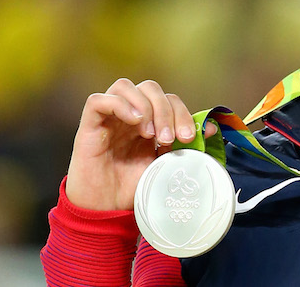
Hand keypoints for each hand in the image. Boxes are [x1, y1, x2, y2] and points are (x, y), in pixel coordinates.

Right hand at [65, 79, 214, 210]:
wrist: (106, 212)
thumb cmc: (133, 189)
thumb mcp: (166, 165)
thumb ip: (184, 146)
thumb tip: (211, 128)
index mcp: (148, 121)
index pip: (168, 99)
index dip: (182, 112)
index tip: (188, 136)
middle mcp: (128, 115)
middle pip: (150, 88)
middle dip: (166, 109)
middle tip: (169, 138)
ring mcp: (108, 119)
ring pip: (125, 86)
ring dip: (144, 105)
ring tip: (149, 134)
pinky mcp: (88, 126)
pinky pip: (98, 100)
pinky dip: (119, 105)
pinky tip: (134, 123)